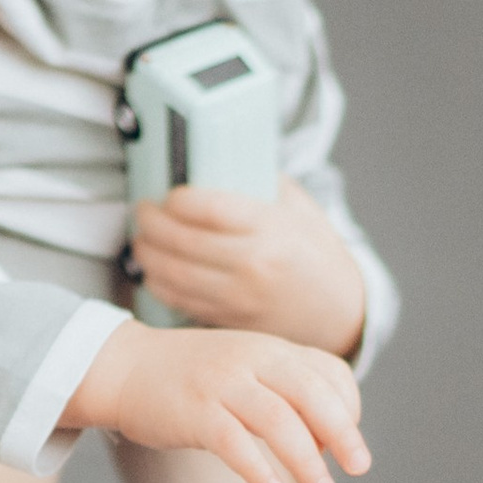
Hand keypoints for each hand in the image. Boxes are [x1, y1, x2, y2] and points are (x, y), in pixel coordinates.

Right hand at [67, 320, 368, 482]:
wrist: (123, 366)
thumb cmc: (193, 377)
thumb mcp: (246, 368)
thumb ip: (286, 391)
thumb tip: (329, 441)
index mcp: (271, 350)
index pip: (329, 372)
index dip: (348, 407)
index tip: (347, 441)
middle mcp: (251, 360)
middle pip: (312, 393)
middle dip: (344, 433)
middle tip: (360, 468)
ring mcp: (222, 384)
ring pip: (279, 420)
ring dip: (307, 460)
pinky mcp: (194, 412)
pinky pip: (233, 442)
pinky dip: (258, 468)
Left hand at [132, 179, 367, 354]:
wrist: (340, 313)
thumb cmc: (317, 255)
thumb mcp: (299, 209)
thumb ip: (261, 183)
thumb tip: (216, 159)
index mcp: (270, 228)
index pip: (208, 208)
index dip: (176, 199)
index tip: (167, 193)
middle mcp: (252, 265)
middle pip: (181, 241)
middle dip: (150, 223)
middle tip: (142, 211)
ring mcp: (239, 299)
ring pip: (173, 275)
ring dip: (147, 255)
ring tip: (141, 240)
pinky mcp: (230, 323)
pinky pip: (181, 302)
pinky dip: (160, 284)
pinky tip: (153, 270)